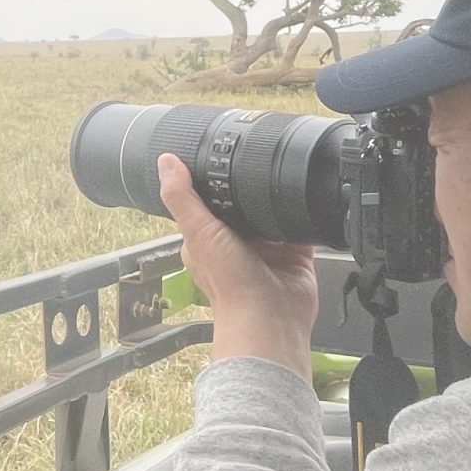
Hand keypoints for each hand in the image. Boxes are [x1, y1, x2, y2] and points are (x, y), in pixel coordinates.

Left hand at [158, 153, 318, 372]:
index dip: (212, 181)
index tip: (220, 153)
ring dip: (277, 198)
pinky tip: (304, 197)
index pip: (208, 201)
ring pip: (272, 212)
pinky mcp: (295, 253)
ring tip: (281, 172)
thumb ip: (182, 198)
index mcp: (208, 239)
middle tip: (257, 157)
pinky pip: (301, 226)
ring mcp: (268, 248)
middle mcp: (237, 243)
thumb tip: (166, 162)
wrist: (270, 317)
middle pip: (243, 205)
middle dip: (249, 186)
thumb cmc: (230, 285)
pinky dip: (304, 214)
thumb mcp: (198, 233)